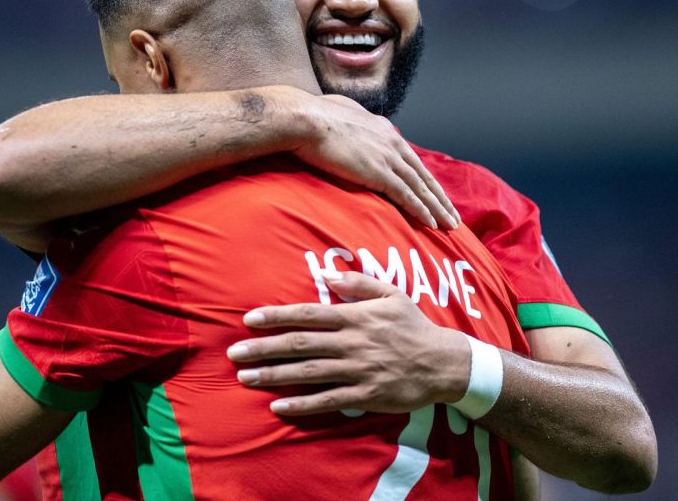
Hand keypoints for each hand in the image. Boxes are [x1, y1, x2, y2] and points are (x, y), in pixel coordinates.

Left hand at [226, 271, 469, 414]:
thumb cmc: (413, 326)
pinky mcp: (365, 396)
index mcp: (355, 316)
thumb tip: (327, 272)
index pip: (308, 314)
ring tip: (246, 377)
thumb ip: (358, 282)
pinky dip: (302, 404)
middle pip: (301, 344)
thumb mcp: (391, 293)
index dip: (277, 316)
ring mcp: (357, 370)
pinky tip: (278, 406)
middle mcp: (352, 342)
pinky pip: (328, 400)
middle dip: (265, 348)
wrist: (442, 363)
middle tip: (234, 352)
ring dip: (275, 376)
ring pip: (309, 373)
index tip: (249, 319)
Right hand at [293, 94, 459, 229]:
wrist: (306, 119)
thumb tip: (348, 121)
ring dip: (437, 208)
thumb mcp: (341, 114)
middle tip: (453, 216)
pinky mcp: (378, 172)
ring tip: (449, 225)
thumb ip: (352, 122)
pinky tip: (431, 223)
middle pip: (423, 175)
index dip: (426, 179)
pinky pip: (406, 196)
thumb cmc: (314, 116)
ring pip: (420, 188)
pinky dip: (421, 211)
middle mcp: (392, 143)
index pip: (412, 160)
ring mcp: (387, 158)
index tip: (436, 194)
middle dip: (440, 198)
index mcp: (384, 131)